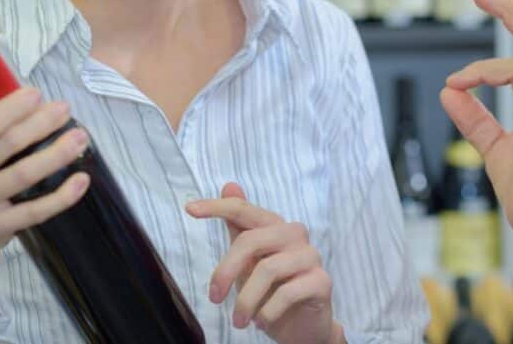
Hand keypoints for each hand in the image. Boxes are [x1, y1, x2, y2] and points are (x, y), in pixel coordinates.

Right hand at [0, 87, 91, 260]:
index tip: (38, 95)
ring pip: (25, 174)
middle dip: (43, 123)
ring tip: (81, 137)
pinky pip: (35, 210)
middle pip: (9, 143)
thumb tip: (11, 75)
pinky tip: (81, 179)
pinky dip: (63, 195)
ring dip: (59, 153)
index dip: (16, 106)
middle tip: (65, 110)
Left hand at [186, 183, 344, 343]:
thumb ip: (239, 228)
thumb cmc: (272, 292)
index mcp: (274, 226)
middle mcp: (295, 235)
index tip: (190, 209)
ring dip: (246, 301)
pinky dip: (268, 312)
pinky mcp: (322, 281)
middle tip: (214, 298)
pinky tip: (263, 321)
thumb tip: (229, 185)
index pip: (243, 210)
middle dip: (226, 271)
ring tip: (240, 320)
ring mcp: (311, 256)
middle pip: (250, 240)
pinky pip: (287, 293)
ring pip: (268, 269)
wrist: (302, 328)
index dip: (216, 207)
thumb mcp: (248, 263)